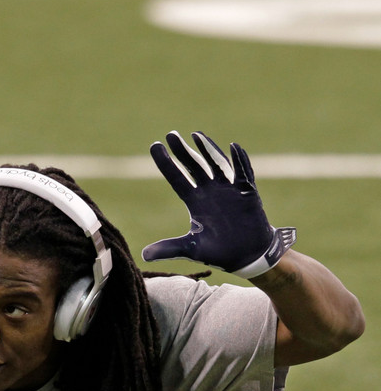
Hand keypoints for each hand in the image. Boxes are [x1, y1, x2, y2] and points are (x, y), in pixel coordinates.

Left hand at [141, 131, 295, 277]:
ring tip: (197, 135)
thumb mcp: (191, 249)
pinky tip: (234, 147)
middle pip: (194, 166)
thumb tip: (143, 256)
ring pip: (217, 164)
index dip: (166, 163)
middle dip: (183, 151)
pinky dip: (240, 161)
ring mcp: (229, 189)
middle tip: (171, 135)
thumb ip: (169, 248)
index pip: (177, 178)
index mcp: (195, 201)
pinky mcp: (247, 192)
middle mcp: (210, 191)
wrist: (247, 256)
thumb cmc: (219, 252)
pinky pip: (244, 173)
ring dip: (208, 150)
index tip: (155, 146)